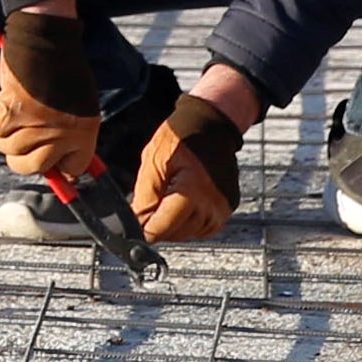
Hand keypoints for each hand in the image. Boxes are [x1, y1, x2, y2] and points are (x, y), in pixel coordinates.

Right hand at [0, 4, 118, 185]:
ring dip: (3, 136)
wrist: (49, 37)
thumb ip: (70, 131)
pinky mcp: (14, 110)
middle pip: (35, 166)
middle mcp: (63, 133)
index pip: (73, 169)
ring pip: (9, 148)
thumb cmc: (64, 64)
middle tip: (17, 145)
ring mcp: (38, 123)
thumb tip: (58, 160)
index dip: (58, 167)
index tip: (50, 161)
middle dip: (22, 160)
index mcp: (85, 131)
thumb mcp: (80, 102)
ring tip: (6, 118)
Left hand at [132, 90, 247, 242]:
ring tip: (168, 197)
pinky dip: (189, 221)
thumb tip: (136, 223)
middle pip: (174, 234)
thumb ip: (145, 196)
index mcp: (192, 192)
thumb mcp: (154, 161)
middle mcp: (211, 206)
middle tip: (150, 203)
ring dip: (173, 224)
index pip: (162, 229)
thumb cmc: (183, 137)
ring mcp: (221, 209)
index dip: (144, 229)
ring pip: (188, 234)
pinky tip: (182, 202)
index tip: (134, 223)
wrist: (211, 126)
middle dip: (158, 224)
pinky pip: (202, 228)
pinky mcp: (226, 210)